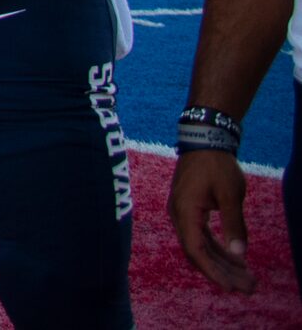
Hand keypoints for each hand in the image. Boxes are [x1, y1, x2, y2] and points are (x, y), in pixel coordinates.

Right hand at [171, 148, 255, 292]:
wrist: (204, 140)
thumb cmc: (216, 165)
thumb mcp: (230, 194)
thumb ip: (234, 224)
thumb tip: (239, 254)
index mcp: (185, 212)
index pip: (195, 250)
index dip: (212, 271)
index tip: (231, 287)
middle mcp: (179, 215)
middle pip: (198, 252)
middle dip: (223, 272)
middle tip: (248, 287)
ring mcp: (183, 213)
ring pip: (201, 246)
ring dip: (222, 263)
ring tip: (246, 277)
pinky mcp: (190, 210)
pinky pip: (202, 236)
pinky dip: (218, 249)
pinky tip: (235, 258)